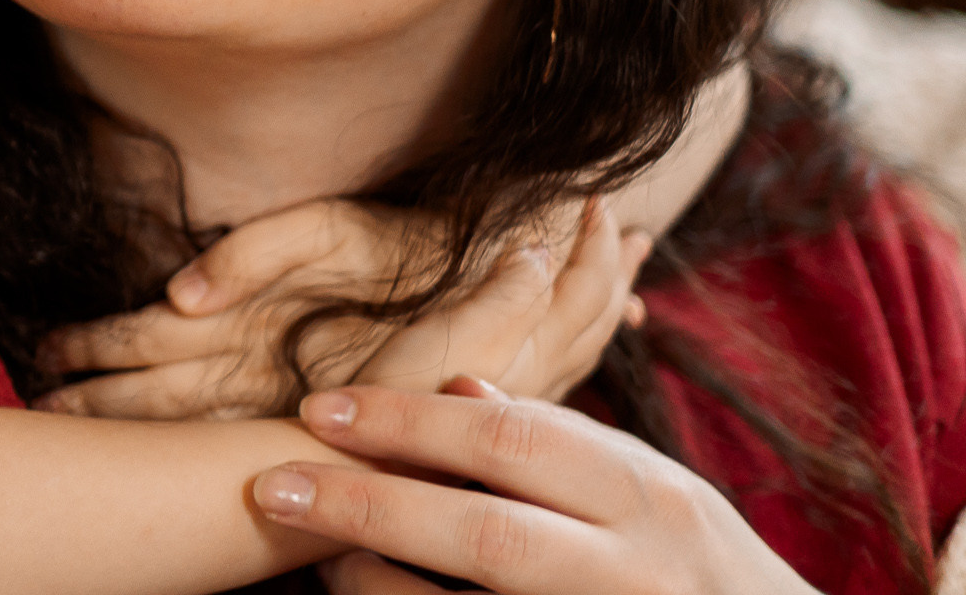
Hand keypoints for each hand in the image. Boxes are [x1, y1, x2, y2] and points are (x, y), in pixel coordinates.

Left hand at [38, 198, 446, 417]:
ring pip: (176, 407)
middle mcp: (257, 368)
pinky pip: (215, 408)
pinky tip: (123, 421)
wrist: (485, 278)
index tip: (45, 353)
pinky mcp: (292, 387)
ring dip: (115, 410)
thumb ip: (252, 254)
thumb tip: (179, 292)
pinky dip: (163, 410)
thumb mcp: (327, 233)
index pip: (155, 344)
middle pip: (155, 393)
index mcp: (258, 334)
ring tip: (51, 412)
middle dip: (92, 400)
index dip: (99, 351)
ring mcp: (272, 383)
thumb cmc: (399, 247)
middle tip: (29, 402)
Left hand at [249, 378, 816, 594]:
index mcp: (649, 498)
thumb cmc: (691, 565)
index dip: (407, 424)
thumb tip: (454, 390)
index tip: (319, 408)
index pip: (511, 443)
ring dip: (381, 585)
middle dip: (372, 506)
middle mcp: (635, 572)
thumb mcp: (646, 492)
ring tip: (315, 559)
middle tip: (275, 485)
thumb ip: (556, 443)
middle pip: (487, 535)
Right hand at [357, 197, 647, 403]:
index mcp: (537, 349)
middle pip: (598, 318)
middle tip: (638, 240)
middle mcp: (542, 374)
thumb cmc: (401, 394)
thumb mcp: (450, 333)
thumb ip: (503, 295)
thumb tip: (542, 249)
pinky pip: (561, 367)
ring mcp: (523, 395)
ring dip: (605, 309)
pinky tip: (565, 347)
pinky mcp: (498, 409)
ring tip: (625, 293)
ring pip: (582, 345)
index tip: (600, 199)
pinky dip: (577, 343)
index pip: (588, 288)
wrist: (368, 464)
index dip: (598, 243)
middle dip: (618, 274)